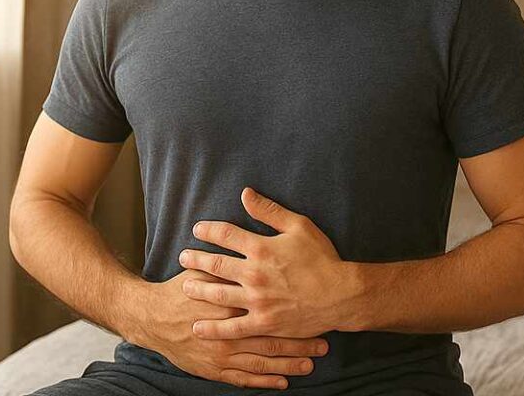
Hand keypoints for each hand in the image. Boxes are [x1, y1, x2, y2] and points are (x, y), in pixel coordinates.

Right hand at [129, 268, 329, 389]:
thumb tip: (256, 244)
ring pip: (263, 361)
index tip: (318, 314)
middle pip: (273, 339)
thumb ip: (232, 261)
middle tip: (324, 344)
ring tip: (312, 363)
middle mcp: (230, 331)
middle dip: (300, 343)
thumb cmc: (182, 289)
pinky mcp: (213, 369)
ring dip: (289, 364)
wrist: (151, 317)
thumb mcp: (208, 267)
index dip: (297, 314)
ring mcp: (222, 354)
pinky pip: (245, 377)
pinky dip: (264, 380)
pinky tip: (283, 381)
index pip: (272, 310)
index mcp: (232, 303)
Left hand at [178, 187, 346, 339]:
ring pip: (217, 295)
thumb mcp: (301, 226)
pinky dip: (212, 328)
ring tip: (185, 285)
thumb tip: (245, 194)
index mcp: (262, 248)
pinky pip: (231, 328)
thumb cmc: (322, 258)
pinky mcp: (262, 323)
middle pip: (215, 264)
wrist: (340, 294)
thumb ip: (270, 211)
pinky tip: (198, 327)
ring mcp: (256, 301)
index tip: (198, 229)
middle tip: (182, 257)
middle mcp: (254, 274)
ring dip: (198, 288)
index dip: (208, 230)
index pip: (225, 235)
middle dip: (195, 259)